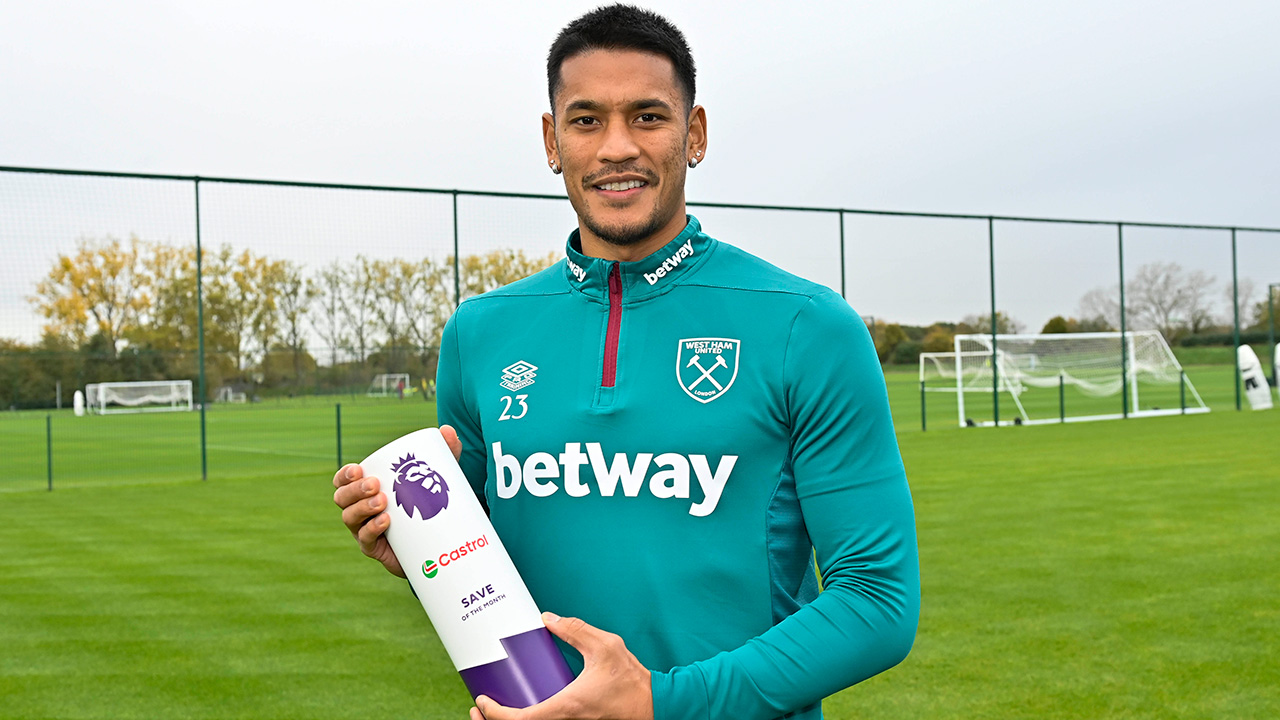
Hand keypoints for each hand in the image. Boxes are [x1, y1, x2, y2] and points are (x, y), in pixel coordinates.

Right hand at [332, 425, 463, 577]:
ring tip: (382, 502)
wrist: (434, 543)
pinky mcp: (375, 549)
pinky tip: (385, 521)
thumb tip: (447, 430)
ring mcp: (364, 530)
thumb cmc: (427, 503)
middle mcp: (359, 509)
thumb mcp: (435, 477)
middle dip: (355, 490)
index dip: (344, 475)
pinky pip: (365, 540)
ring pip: (349, 517)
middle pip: (342, 498)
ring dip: (362, 508)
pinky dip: (371, 529)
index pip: (343, 480)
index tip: (358, 469)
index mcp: (366, 489)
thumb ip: (443, 454)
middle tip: (376, 484)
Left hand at [469, 612, 652, 719]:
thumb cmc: (631, 680)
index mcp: (566, 706)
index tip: (482, 700)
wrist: (654, 704)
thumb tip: (547, 619)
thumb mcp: (604, 646)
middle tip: (477, 709)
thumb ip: (575, 630)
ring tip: (492, 710)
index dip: (494, 713)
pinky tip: (522, 709)